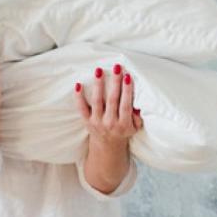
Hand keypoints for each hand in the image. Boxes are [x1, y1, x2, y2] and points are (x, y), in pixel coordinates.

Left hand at [74, 63, 142, 193]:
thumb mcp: (135, 128)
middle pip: (112, 100)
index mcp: (123, 124)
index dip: (127, 91)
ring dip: (98, 85)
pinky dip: (79, 97)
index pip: (125, 105)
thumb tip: (137, 104)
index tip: (128, 77)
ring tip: (99, 70)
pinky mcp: (87, 121)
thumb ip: (137, 117)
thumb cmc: (123, 132)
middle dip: (115, 83)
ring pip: (97, 101)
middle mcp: (110, 123)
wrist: (108, 147)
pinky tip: (79, 85)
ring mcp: (97, 122)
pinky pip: (81, 108)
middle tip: (117, 68)